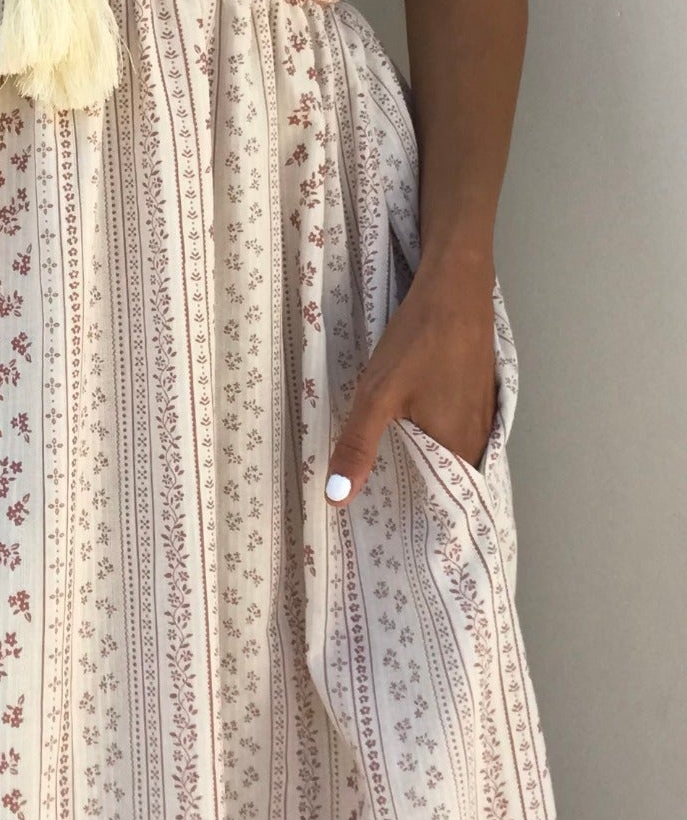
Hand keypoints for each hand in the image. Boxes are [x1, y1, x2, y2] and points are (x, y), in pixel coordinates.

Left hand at [325, 264, 496, 506]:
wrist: (455, 288)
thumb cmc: (420, 340)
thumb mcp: (378, 394)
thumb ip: (358, 445)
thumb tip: (337, 499)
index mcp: (459, 446)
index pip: (442, 502)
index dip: (419, 517)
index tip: (394, 532)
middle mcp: (479, 437)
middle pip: (447, 479)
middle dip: (419, 493)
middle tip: (383, 510)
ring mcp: (483, 414)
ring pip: (452, 453)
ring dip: (426, 463)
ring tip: (391, 477)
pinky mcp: (479, 393)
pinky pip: (457, 430)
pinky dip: (435, 438)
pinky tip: (411, 432)